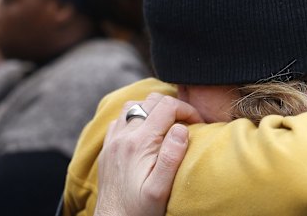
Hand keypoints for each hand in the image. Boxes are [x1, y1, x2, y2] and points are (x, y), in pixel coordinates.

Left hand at [95, 93, 204, 215]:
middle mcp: (123, 137)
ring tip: (167, 125)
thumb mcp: (160, 189)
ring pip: (133, 105)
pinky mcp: (107, 148)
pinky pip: (120, 119)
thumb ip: (172, 156)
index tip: (198, 124)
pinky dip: (135, 118)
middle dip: (173, 107)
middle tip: (187, 123)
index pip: (167, 106)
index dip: (187, 110)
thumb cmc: (139, 210)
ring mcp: (113, 140)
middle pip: (151, 101)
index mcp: (139, 143)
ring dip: (153, 109)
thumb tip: (181, 128)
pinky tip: (145, 133)